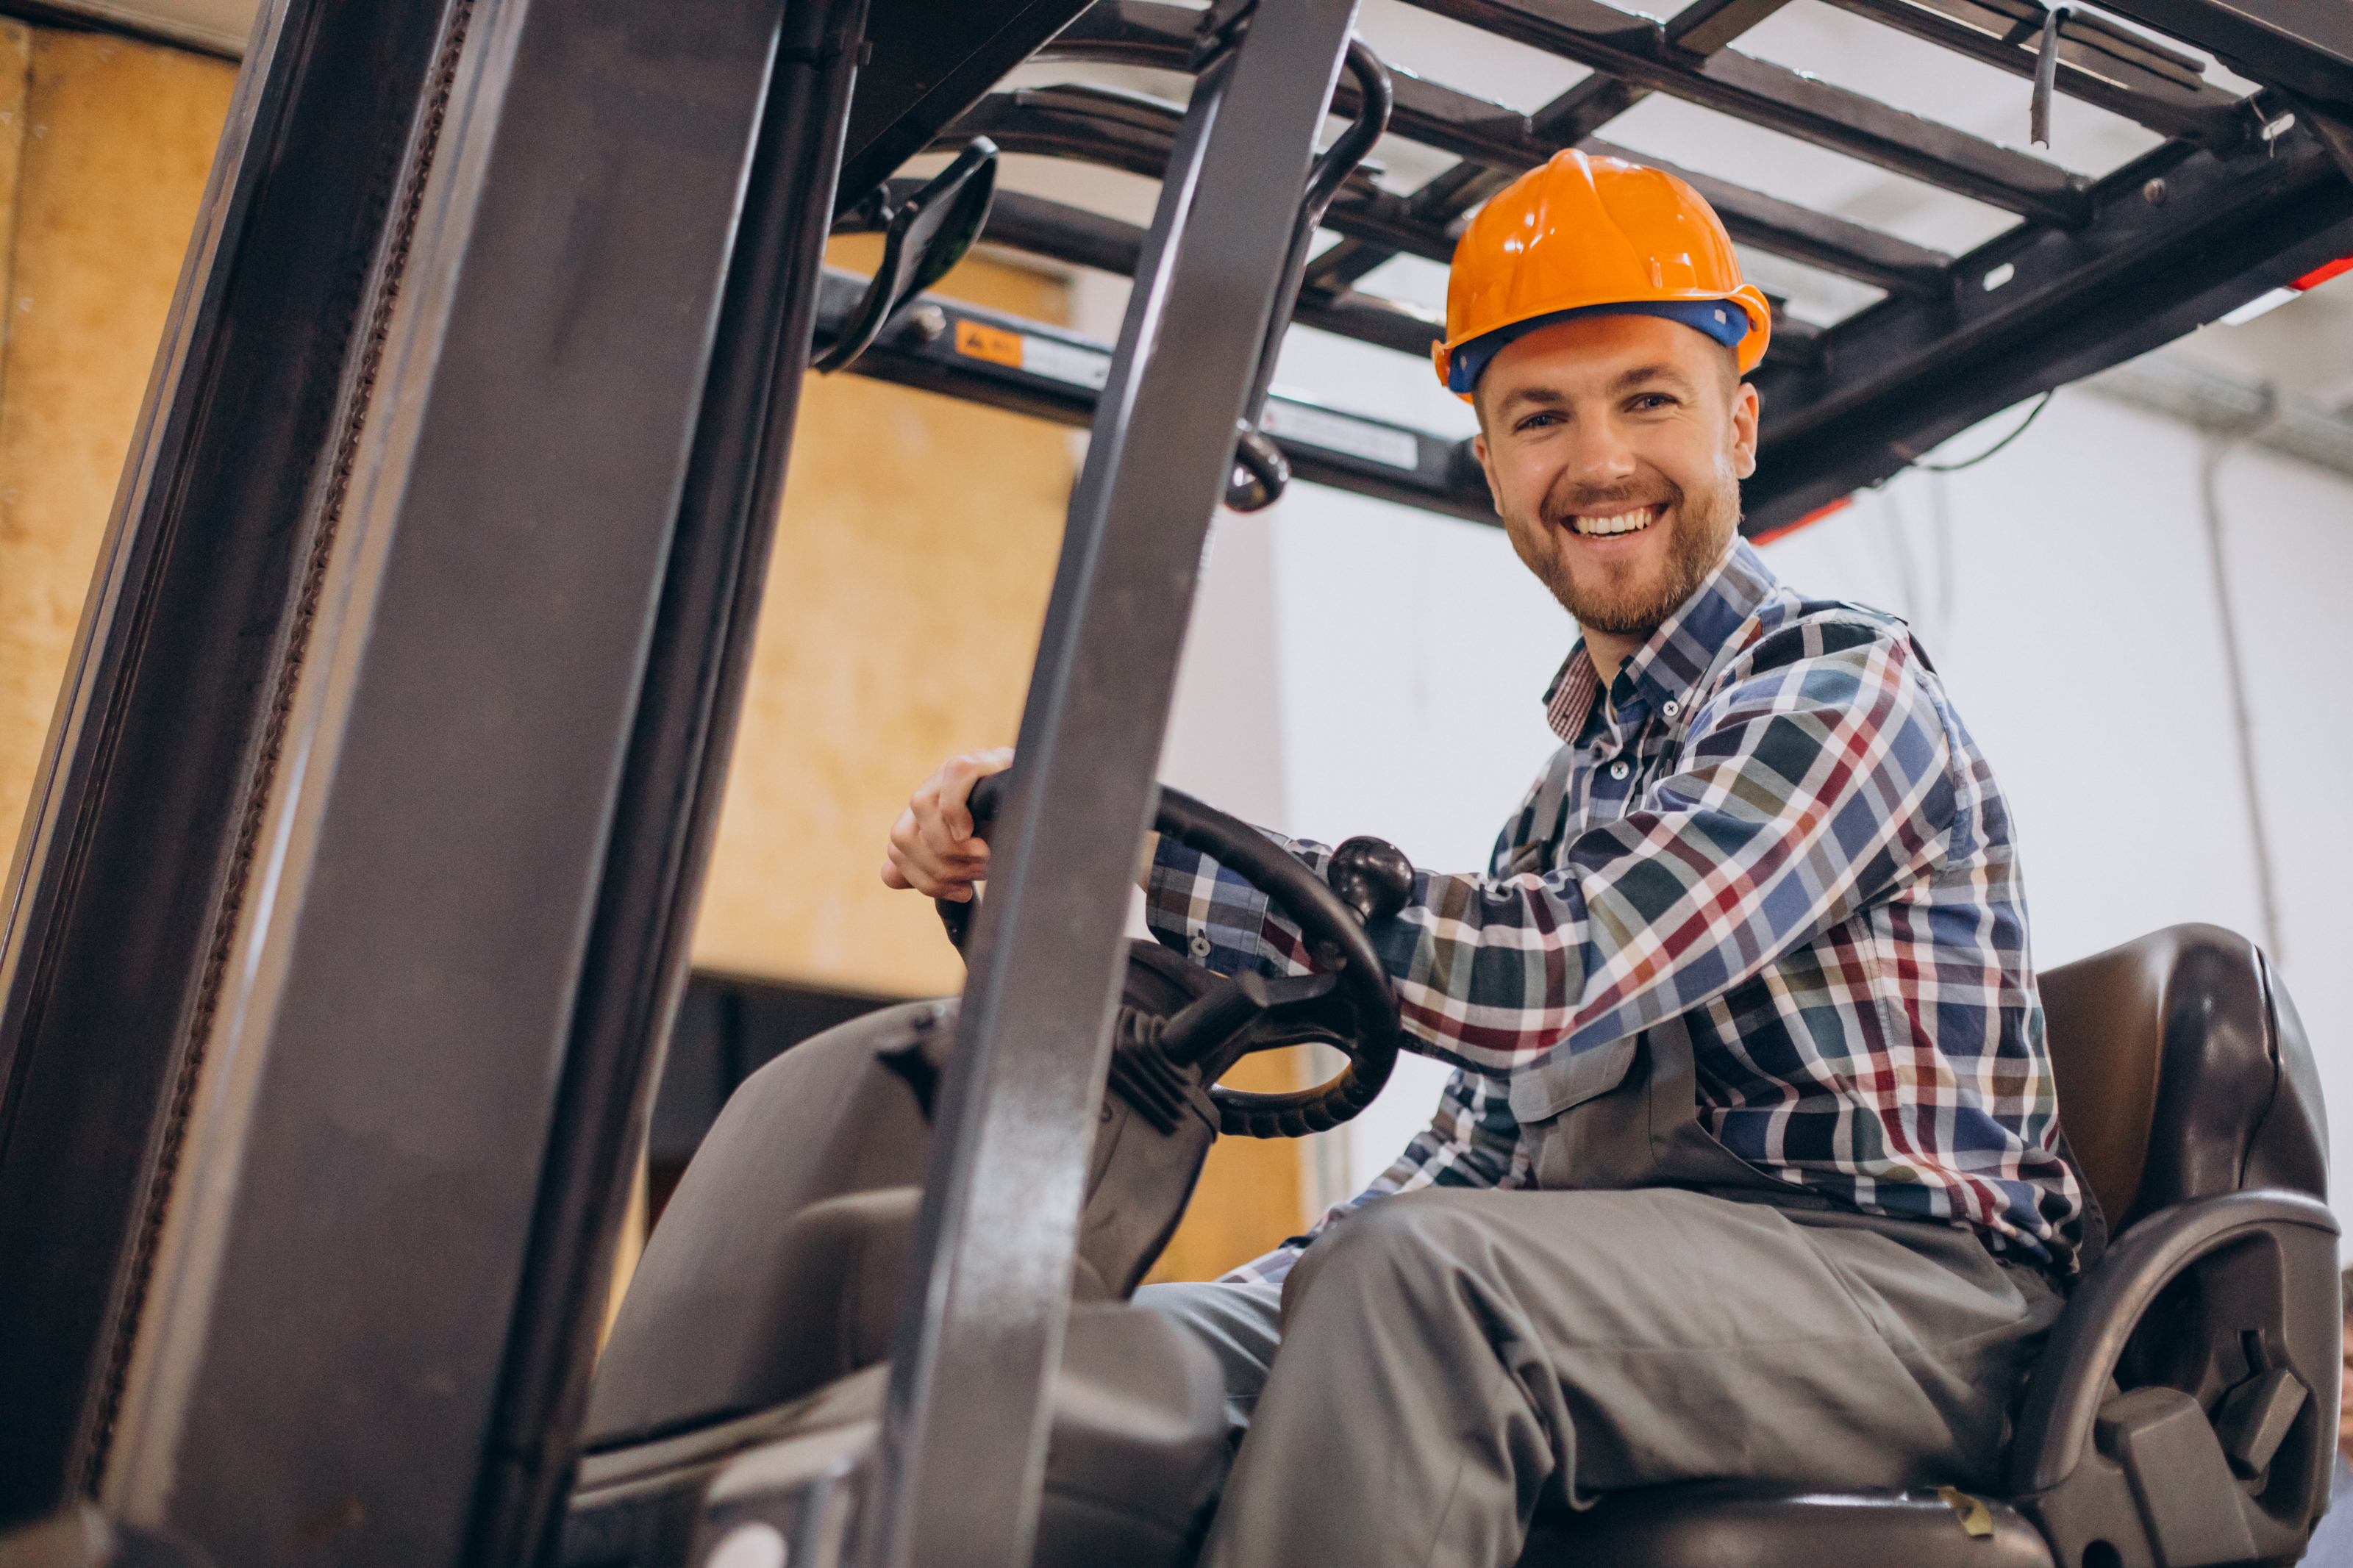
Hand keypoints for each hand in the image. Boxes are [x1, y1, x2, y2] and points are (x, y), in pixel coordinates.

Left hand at [881, 748, 1013, 901]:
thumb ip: (930, 865)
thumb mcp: (970, 861)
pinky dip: (958, 808)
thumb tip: (887, 876)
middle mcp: (935, 787)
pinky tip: (975, 830)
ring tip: (983, 856)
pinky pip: (955, 775)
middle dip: (939, 867)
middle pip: (901, 833)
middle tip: (975, 875)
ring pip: (919, 804)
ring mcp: (955, 770)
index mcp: (928, 812)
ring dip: (949, 844)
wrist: (1052, 814)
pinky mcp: (982, 758)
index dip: (924, 878)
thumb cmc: (1015, 840)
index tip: (962, 892)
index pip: (897, 844)